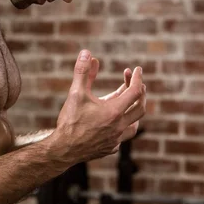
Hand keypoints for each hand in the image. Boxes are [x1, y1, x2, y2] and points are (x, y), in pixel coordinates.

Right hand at [52, 49, 145, 163]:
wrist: (63, 150)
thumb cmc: (69, 121)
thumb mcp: (75, 93)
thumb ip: (83, 72)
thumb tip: (87, 53)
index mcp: (114, 112)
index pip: (135, 91)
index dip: (137, 78)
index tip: (137, 69)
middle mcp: (119, 127)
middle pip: (140, 108)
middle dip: (140, 93)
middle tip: (133, 83)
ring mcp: (115, 140)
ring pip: (134, 125)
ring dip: (133, 113)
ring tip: (127, 104)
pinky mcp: (109, 149)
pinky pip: (121, 137)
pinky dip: (121, 127)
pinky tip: (113, 124)